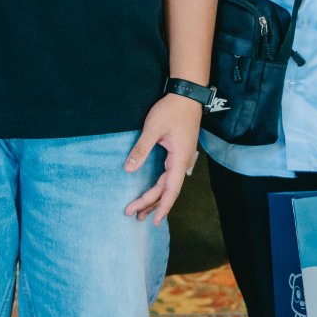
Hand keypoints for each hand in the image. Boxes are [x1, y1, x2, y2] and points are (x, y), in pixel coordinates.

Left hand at [124, 93, 202, 224]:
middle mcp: (183, 163)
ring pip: (168, 184)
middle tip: (133, 215)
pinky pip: (169, 177)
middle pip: (167, 190)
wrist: (187, 96)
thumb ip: (141, 150)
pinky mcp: (178, 154)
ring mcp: (182, 159)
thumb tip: (128, 169)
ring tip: (141, 212)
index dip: (162, 206)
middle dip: (151, 204)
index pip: (170, 190)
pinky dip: (160, 188)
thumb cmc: (172, 110)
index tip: (154, 221)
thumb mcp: (153, 128)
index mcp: (179, 159)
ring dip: (155, 198)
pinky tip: (153, 193)